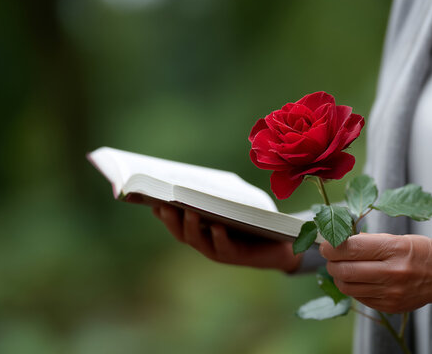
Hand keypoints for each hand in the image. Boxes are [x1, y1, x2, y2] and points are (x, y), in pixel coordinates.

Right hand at [152, 204, 301, 272]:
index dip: (161, 210)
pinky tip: (218, 226)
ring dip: (192, 227)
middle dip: (170, 218)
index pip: (175, 220)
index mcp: (200, 228)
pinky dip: (219, 237)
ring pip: (199, 241)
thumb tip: (198, 176)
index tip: (150, 196)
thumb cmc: (253, 216)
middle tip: (162, 202)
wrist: (281, 240)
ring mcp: (219, 250)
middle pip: (181, 232)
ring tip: (189, 211)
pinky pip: (224, 248)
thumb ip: (216, 192)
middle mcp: (205, 241)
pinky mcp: (237, 256)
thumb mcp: (232, 201)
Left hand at [320, 233, 431, 312]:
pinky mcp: (390, 306)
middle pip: (344, 270)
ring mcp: (391, 293)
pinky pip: (359, 298)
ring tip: (341, 268)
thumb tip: (338, 242)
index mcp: (394, 249)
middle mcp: (392, 273)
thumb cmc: (420, 251)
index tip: (325, 244)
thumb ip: (368, 241)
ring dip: (338, 277)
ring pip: (347, 287)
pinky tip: (358, 279)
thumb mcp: (397, 238)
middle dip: (331, 262)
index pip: (351, 249)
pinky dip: (352, 288)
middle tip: (330, 256)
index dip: (331, 247)